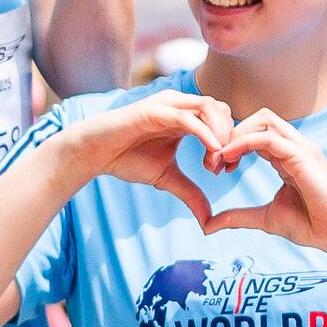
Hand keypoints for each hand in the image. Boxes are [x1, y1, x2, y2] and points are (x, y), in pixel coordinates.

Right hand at [63, 89, 241, 226]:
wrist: (94, 153)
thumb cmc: (127, 159)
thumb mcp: (167, 178)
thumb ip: (191, 194)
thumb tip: (209, 221)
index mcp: (185, 116)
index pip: (221, 119)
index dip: (232, 142)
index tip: (229, 169)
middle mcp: (179, 105)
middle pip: (221, 110)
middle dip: (230, 137)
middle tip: (225, 166)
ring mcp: (167, 104)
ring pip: (208, 108)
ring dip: (220, 133)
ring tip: (217, 161)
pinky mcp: (154, 110)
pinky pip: (187, 117)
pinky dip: (204, 132)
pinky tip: (212, 151)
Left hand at [197, 110, 326, 251]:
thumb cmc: (311, 226)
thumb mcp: (265, 218)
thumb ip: (238, 217)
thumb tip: (208, 225)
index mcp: (287, 157)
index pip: (256, 133)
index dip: (232, 144)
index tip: (217, 166)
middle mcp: (294, 147)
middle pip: (258, 118)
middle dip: (232, 133)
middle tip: (215, 159)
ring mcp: (300, 148)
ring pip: (263, 119)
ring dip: (236, 133)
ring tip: (221, 157)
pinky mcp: (303, 155)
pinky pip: (268, 137)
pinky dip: (244, 142)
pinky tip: (229, 157)